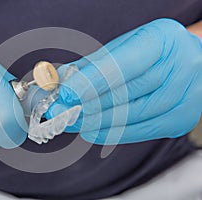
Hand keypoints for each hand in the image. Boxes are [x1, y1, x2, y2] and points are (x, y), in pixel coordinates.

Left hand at [47, 19, 201, 144]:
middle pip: (125, 93)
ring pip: (131, 115)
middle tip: (60, 111)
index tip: (66, 93)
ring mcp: (186, 96)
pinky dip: (111, 132)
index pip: (123, 64)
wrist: (188, 64)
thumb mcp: (124, 47)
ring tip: (71, 121)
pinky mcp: (181, 120)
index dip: (92, 81)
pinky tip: (91, 130)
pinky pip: (140, 131)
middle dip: (86, 105)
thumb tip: (63, 80)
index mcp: (163, 40)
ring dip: (95, 121)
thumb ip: (94, 64)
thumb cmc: (152, 53)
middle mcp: (181, 67)